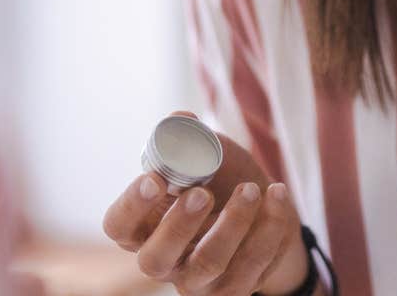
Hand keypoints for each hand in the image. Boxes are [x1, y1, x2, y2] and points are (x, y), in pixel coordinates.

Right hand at [101, 112, 309, 295]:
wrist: (266, 212)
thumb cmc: (223, 181)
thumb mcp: (207, 155)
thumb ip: (190, 138)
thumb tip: (180, 117)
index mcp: (144, 226)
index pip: (119, 227)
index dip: (131, 206)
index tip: (155, 179)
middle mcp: (164, 260)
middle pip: (154, 260)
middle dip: (178, 225)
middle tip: (202, 193)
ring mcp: (197, 280)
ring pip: (208, 263)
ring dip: (233, 222)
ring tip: (253, 189)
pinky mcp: (233, 290)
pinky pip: (251, 265)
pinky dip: (268, 227)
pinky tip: (277, 195)